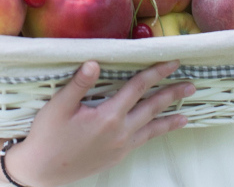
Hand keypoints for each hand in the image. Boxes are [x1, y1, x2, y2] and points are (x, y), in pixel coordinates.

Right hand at [0, 60, 194, 186]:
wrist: (43, 171)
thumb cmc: (47, 136)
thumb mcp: (58, 106)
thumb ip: (79, 84)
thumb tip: (95, 62)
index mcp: (107, 116)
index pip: (138, 88)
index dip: (156, 72)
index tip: (172, 62)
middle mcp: (120, 132)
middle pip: (152, 108)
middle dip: (172, 95)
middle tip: (191, 85)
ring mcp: (121, 146)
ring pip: (152, 129)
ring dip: (170, 119)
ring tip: (186, 113)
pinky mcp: (117, 156)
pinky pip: (143, 141)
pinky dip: (156, 133)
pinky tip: (159, 130)